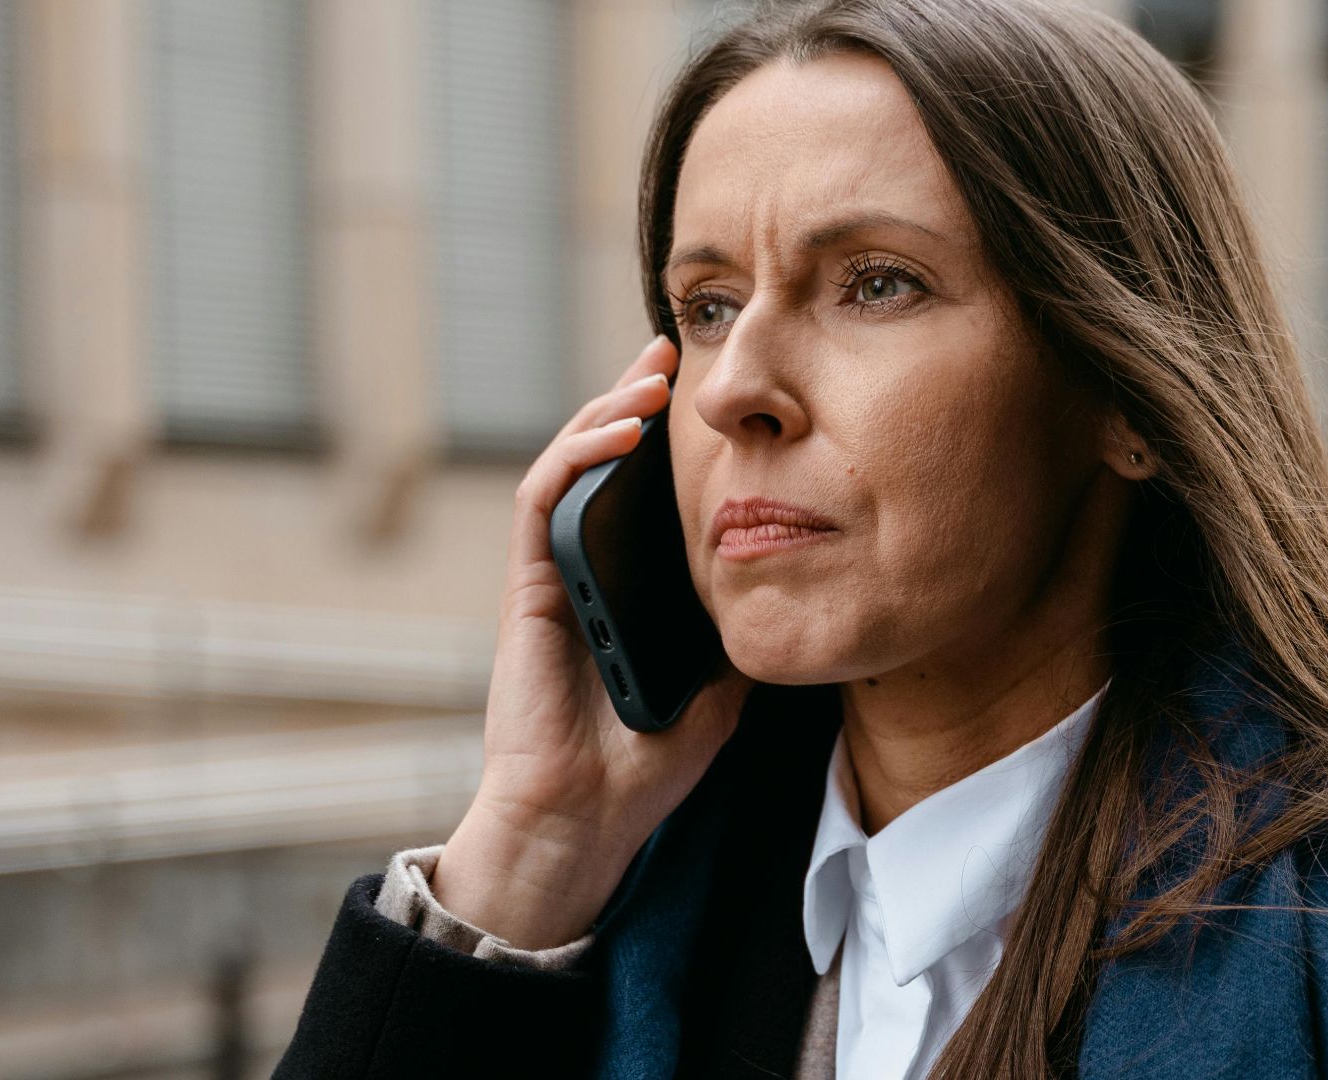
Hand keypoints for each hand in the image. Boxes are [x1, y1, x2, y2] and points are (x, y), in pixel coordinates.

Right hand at [432, 334, 754, 949]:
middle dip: (636, 396)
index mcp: (631, 584)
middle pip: (605, 458)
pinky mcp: (529, 587)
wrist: (586, 817)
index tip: (715, 393)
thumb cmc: (646, 763)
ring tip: (652, 373)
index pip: (648, 489)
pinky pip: (543, 503)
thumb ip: (739, 632)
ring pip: (569, 463)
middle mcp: (589, 566)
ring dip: (607, 409)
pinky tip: (618, 429)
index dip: (674, 435)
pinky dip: (575, 456)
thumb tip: (798, 589)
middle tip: (677, 351)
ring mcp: (555, 573)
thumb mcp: (721, 687)